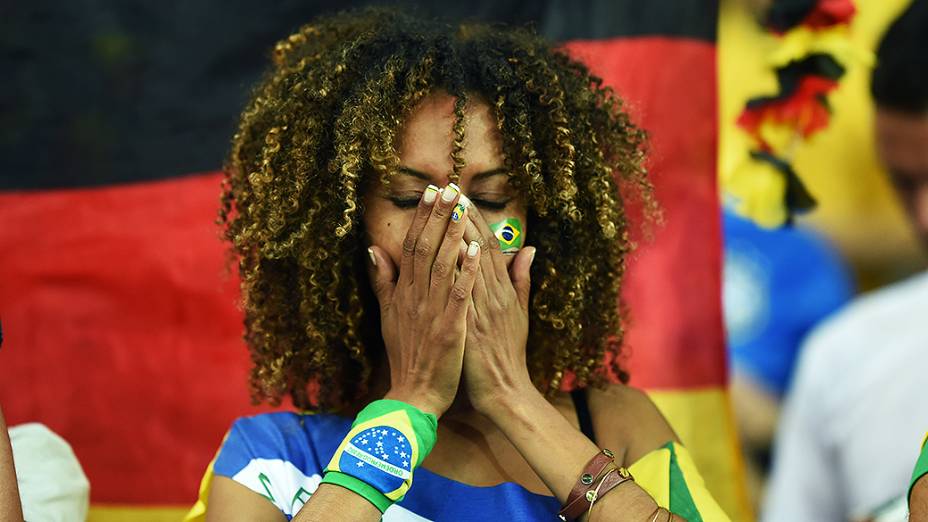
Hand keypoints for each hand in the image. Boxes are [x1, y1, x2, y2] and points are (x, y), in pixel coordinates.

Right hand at [368, 184, 480, 417]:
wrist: (413, 394)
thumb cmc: (407, 355)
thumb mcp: (388, 316)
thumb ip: (382, 282)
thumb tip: (373, 250)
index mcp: (404, 293)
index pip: (412, 246)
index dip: (422, 218)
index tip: (430, 192)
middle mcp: (415, 297)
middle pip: (425, 248)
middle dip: (437, 217)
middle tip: (447, 187)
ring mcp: (431, 312)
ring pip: (441, 265)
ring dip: (452, 234)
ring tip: (462, 207)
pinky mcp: (450, 328)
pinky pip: (458, 294)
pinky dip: (467, 270)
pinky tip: (475, 249)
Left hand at [461, 206, 536, 415]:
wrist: (506, 391)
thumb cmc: (509, 354)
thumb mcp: (521, 314)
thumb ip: (522, 280)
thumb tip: (529, 249)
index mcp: (503, 291)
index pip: (489, 246)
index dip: (474, 220)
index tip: (459, 197)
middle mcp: (495, 295)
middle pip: (479, 248)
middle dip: (463, 217)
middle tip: (448, 189)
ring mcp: (483, 310)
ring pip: (471, 265)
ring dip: (457, 235)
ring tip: (444, 208)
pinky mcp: (471, 327)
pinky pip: (463, 294)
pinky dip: (457, 272)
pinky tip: (447, 252)